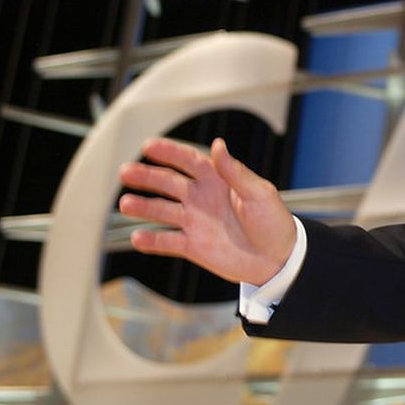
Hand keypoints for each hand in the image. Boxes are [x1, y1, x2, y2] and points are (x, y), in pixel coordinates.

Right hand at [118, 137, 296, 285]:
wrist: (278, 259)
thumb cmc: (274, 223)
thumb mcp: (260, 193)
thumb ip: (236, 172)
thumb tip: (219, 145)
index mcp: (219, 181)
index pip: (190, 161)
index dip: (170, 153)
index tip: (149, 146)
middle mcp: (202, 199)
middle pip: (169, 183)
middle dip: (147, 177)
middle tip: (126, 172)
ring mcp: (195, 222)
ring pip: (162, 211)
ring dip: (143, 206)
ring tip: (126, 204)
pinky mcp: (192, 246)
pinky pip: (166, 241)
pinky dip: (151, 240)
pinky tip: (137, 237)